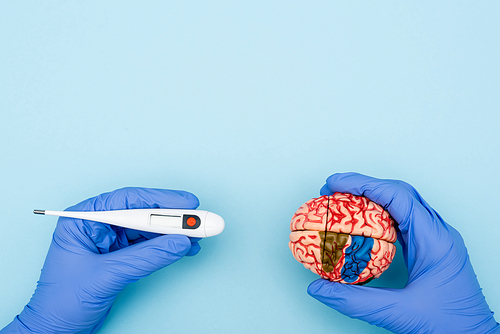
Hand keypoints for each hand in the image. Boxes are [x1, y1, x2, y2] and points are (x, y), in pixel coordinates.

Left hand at [1, 187, 200, 333]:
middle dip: (173, 217)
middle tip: (200, 219)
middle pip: (142, 212)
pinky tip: (186, 247)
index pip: (127, 200)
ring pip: (149, 228)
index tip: (187, 203)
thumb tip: (179, 243)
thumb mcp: (107, 276)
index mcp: (83, 218)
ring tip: (199, 234)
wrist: (55, 330)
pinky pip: (149, 244)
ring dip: (174, 232)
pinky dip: (168, 246)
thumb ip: (146, 258)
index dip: (161, 199)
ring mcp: (110, 240)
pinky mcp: (120, 255)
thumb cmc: (62, 301)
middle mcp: (97, 224)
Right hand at [308, 173, 498, 333]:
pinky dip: (378, 215)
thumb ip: (355, 301)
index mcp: (435, 240)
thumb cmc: (450, 327)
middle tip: (331, 190)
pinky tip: (360, 223)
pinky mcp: (429, 249)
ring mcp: (434, 240)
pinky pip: (401, 221)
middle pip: (398, 193)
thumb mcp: (399, 313)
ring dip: (370, 198)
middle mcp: (437, 233)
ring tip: (342, 201)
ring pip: (400, 204)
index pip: (397, 195)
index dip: (362, 184)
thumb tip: (318, 288)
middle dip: (363, 186)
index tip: (334, 183)